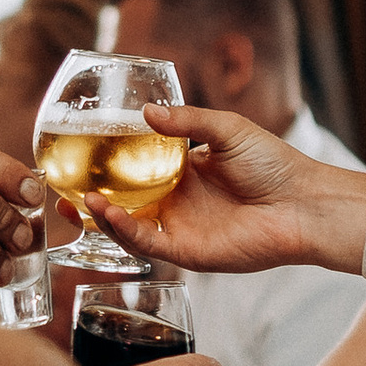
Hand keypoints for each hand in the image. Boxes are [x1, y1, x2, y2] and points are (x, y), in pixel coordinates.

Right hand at [89, 104, 365, 275]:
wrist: (303, 202)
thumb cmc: (274, 164)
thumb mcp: (227, 129)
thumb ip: (187, 122)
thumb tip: (146, 113)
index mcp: (184, 171)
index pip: (136, 169)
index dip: (107, 165)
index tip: (80, 153)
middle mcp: (177, 201)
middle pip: (123, 201)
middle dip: (90, 197)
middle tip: (62, 187)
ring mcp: (181, 228)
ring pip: (129, 226)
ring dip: (101, 216)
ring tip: (80, 199)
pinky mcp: (189, 252)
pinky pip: (148, 244)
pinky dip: (125, 231)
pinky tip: (108, 213)